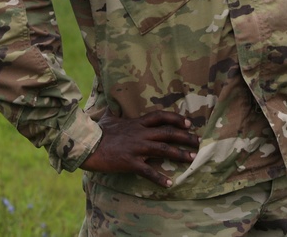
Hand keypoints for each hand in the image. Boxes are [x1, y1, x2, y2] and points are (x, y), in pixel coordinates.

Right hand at [80, 110, 199, 186]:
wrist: (87, 146)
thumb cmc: (97, 132)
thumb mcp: (108, 118)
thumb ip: (113, 111)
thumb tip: (110, 103)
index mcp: (137, 123)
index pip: (161, 117)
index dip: (176, 118)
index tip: (189, 123)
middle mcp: (141, 134)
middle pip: (168, 133)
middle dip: (185, 137)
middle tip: (199, 142)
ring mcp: (137, 148)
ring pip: (163, 150)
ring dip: (179, 154)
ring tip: (193, 159)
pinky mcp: (130, 162)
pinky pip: (148, 171)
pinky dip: (159, 178)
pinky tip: (170, 183)